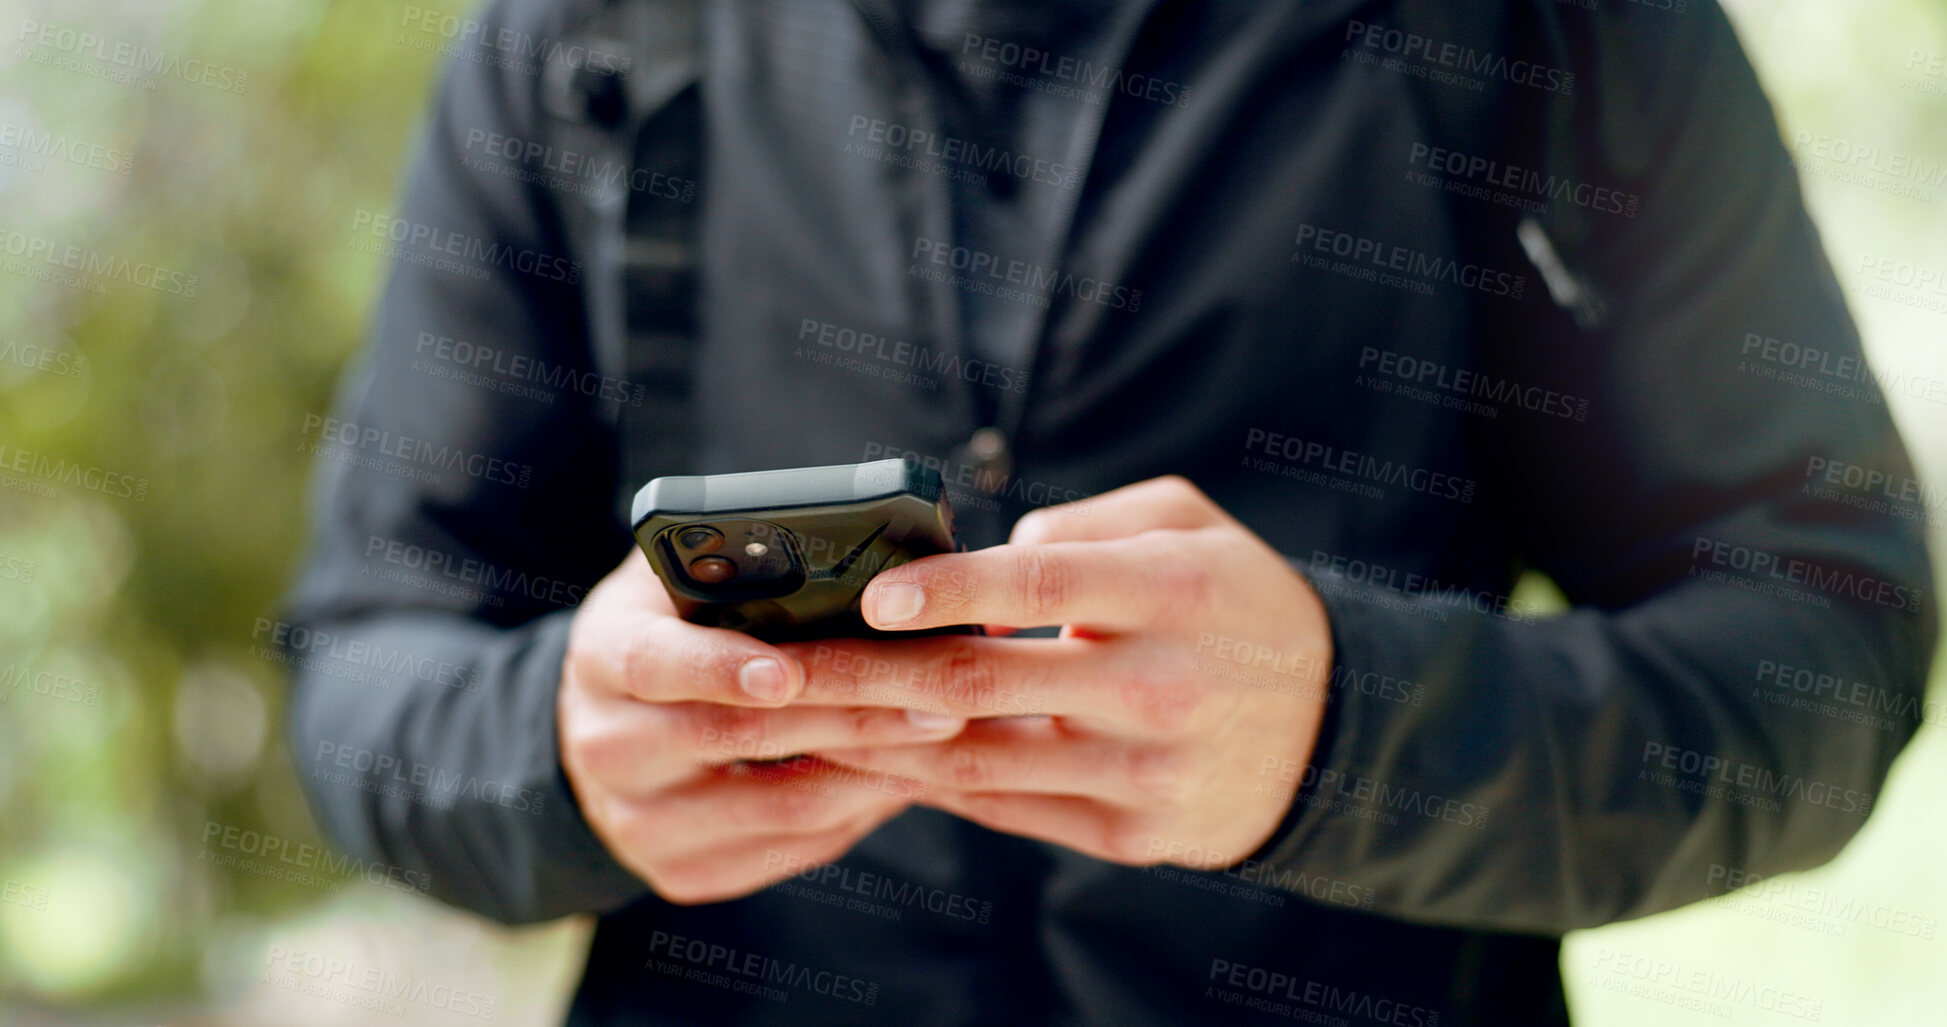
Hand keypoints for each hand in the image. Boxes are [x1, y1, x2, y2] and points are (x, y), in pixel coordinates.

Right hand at [557, 549, 966, 903]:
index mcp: (602, 657)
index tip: (788, 671)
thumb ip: (729, 560)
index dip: (721, 668)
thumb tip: (834, 540)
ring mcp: (640, 822)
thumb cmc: (666, 630)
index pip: (654, 664)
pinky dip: (856, 812)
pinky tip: (902, 774)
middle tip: (936, 695)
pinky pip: (789, 849)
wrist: (604, 733)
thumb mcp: (672, 580)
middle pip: (737, 737)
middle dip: (850, 713)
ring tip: (940, 732)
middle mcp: (609, 747)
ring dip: (871, 768)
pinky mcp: (681, 873)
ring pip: (778, 807)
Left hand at [783, 476, 1332, 869]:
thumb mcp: (1189, 525)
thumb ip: (1086, 524)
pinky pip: (1008, 809)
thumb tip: (991, 560)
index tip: (873, 593)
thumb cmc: (1237, 601)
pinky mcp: (1132, 834)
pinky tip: (873, 758)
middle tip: (775, 667)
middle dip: (862, 677)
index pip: (1041, 589)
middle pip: (982, 685)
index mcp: (1174, 594)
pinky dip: (933, 782)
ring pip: (979, 760)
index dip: (950, 590)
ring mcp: (1145, 772)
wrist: (1336, 726)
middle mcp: (1159, 687)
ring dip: (876, 740)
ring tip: (797, 719)